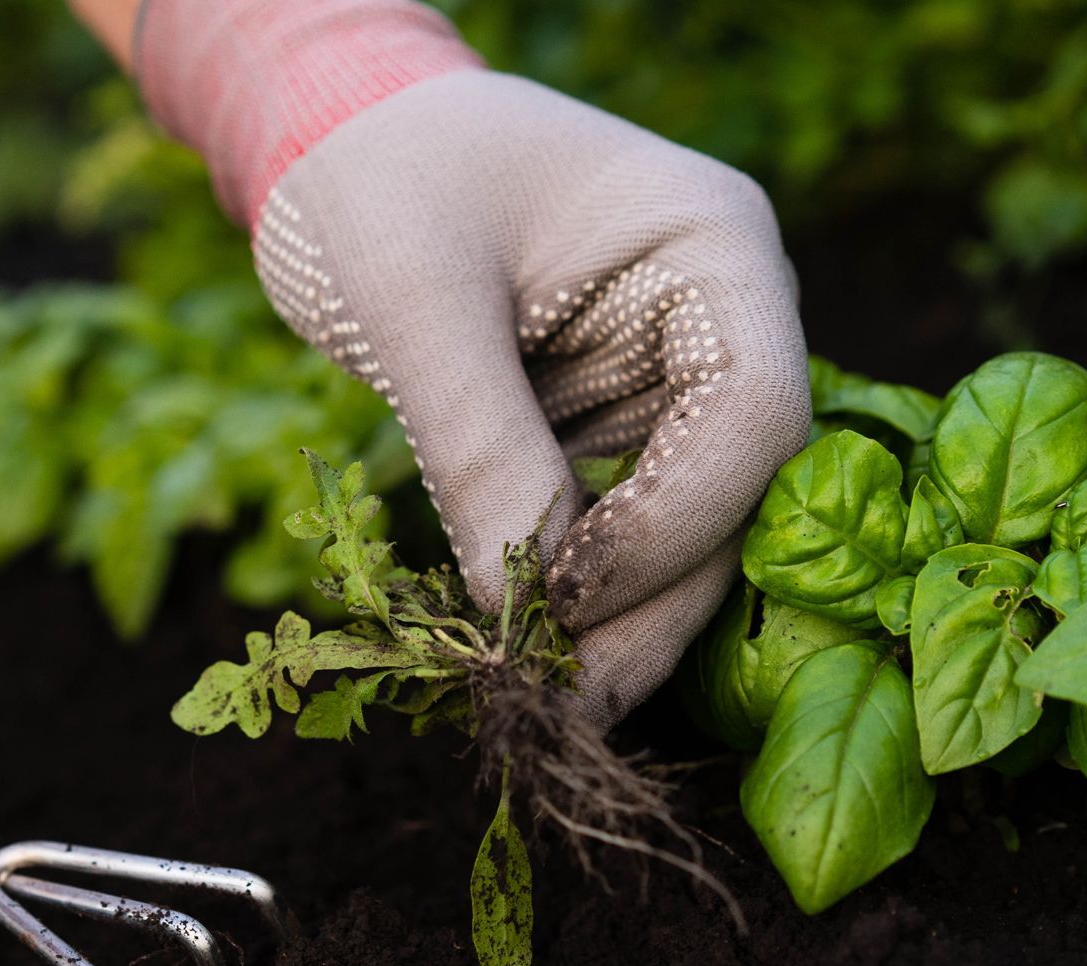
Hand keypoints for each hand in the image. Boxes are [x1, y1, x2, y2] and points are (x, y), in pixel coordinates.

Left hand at [136, 5, 809, 728]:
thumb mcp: (413, 296)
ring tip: (542, 701)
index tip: (564, 599)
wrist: (336, 138)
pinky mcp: (609, 427)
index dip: (670, 525)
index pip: (750, 416)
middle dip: (647, 605)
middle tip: (563, 705)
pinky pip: (614, 526)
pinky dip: (574, 593)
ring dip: (616, 622)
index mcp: (713, 249)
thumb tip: (516, 609)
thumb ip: (477, 444)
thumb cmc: (378, 174)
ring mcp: (668, 378)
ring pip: (681, 531)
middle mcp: (716, 320)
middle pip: (730, 494)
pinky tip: (525, 652)